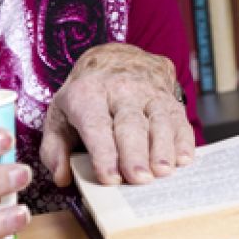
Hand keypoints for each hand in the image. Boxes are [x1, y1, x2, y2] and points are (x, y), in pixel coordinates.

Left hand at [40, 43, 193, 186]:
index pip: (96, 124)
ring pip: (159, 119)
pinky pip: (179, 119)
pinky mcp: (169, 98)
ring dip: (162, 148)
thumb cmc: (86, 96)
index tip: (109, 178)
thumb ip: (55, 148)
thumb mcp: (60, 115)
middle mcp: (120, 90)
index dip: (103, 152)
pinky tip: (182, 160)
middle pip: (130, 123)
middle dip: (134, 153)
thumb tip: (62, 176)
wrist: (116, 58)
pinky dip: (183, 140)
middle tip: (138, 179)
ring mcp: (148, 93)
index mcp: (87, 94)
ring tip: (162, 172)